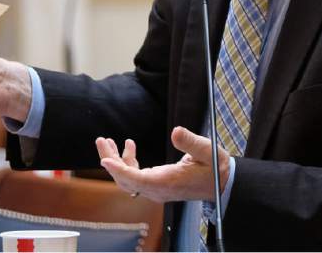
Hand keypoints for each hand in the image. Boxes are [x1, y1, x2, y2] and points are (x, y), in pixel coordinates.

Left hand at [96, 126, 229, 202]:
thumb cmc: (214, 167)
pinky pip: (134, 176)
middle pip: (125, 179)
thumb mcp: (207, 150)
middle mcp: (158, 189)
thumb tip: (175, 131)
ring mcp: (155, 188)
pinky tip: (129, 146)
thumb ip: (191, 142)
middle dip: (110, 160)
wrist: (221, 184)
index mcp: (168, 182)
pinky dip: (127, 161)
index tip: (105, 160)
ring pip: (127, 178)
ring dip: (115, 160)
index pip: (137, 180)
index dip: (119, 170)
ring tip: (107, 141)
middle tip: (101, 140)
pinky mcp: (156, 184)